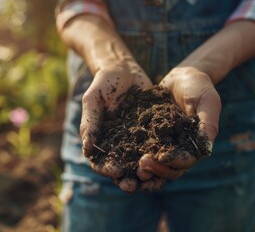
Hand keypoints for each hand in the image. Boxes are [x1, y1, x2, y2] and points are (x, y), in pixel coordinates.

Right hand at [80, 61, 151, 191]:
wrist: (125, 69)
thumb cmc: (104, 83)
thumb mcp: (93, 100)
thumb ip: (90, 123)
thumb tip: (87, 150)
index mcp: (103, 141)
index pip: (102, 162)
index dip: (108, 169)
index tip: (116, 170)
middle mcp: (120, 145)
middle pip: (122, 169)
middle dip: (127, 179)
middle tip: (133, 185)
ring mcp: (137, 140)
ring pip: (141, 163)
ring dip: (145, 174)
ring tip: (151, 180)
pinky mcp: (154, 132)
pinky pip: (158, 148)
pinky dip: (162, 157)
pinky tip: (167, 162)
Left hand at [137, 67, 220, 186]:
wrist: (181, 76)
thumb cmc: (199, 86)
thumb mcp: (207, 101)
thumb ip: (208, 124)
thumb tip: (206, 150)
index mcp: (194, 145)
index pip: (186, 161)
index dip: (174, 162)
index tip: (162, 157)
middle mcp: (178, 150)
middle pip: (168, 169)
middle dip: (156, 169)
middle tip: (141, 164)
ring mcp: (163, 145)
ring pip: (154, 164)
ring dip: (144, 168)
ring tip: (131, 165)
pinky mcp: (149, 137)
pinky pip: (139, 150)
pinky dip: (131, 156)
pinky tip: (119, 155)